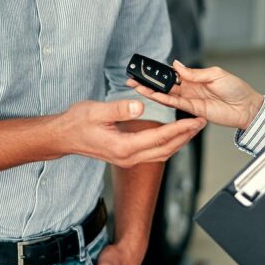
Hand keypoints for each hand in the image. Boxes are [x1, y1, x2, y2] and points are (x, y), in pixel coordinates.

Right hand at [56, 99, 204, 167]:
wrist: (63, 137)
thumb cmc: (77, 123)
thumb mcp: (96, 111)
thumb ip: (119, 109)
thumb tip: (141, 105)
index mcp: (124, 147)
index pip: (159, 137)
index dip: (179, 128)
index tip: (194, 119)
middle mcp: (128, 157)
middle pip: (166, 149)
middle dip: (186, 136)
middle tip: (201, 122)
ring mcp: (128, 159)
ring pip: (161, 153)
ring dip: (179, 141)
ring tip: (193, 128)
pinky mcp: (126, 156)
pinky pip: (153, 152)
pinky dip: (167, 143)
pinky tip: (174, 135)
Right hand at [127, 60, 264, 129]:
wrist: (247, 107)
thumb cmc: (237, 88)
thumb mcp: (216, 74)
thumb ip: (194, 72)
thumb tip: (176, 64)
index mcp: (196, 76)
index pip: (173, 73)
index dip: (160, 71)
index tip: (145, 69)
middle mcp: (190, 88)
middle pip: (166, 85)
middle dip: (150, 83)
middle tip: (134, 80)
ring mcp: (191, 99)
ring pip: (167, 95)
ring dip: (152, 92)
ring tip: (138, 88)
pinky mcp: (194, 110)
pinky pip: (176, 104)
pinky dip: (164, 101)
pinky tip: (154, 96)